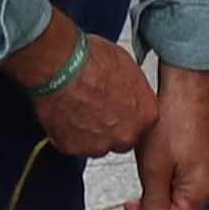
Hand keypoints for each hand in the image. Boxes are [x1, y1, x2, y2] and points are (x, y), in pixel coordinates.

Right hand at [22, 24, 159, 161]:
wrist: (61, 67)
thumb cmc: (93, 61)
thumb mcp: (128, 65)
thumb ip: (133, 87)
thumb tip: (127, 87)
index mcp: (147, 114)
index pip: (143, 123)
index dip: (128, 113)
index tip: (118, 104)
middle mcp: (126, 135)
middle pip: (122, 137)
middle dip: (111, 126)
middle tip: (96, 105)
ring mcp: (100, 145)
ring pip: (97, 144)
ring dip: (89, 131)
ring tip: (77, 106)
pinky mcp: (73, 148)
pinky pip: (72, 144)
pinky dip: (67, 132)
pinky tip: (63, 111)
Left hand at [128, 65, 208, 209]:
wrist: (188, 83)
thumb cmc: (174, 119)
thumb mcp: (154, 167)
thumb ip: (153, 203)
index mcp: (202, 190)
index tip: (131, 202)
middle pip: (180, 209)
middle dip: (156, 198)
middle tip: (141, 175)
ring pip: (182, 190)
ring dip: (163, 182)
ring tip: (153, 157)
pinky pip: (189, 172)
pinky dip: (172, 167)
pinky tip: (164, 148)